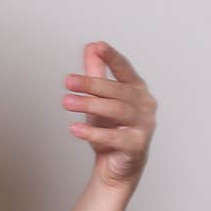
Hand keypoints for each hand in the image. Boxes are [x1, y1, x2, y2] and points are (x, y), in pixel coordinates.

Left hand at [63, 42, 156, 189]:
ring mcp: (143, 125)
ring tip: (67, 102)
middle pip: (117, 90)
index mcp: (136, 89)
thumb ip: (97, 72)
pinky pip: (114, 137)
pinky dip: (93, 133)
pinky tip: (75, 129)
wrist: (117, 164)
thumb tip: (92, 47)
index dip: (112, 57)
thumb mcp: (100, 98)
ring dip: (90, 105)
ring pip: (116, 110)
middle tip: (68, 81)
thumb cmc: (111, 128)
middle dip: (91, 84)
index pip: (124, 69)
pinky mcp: (136, 145)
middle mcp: (144, 104)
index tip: (98, 46)